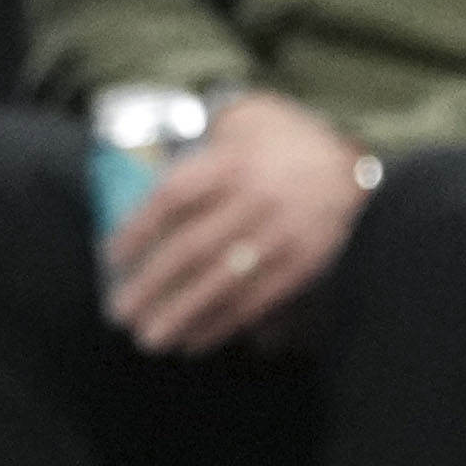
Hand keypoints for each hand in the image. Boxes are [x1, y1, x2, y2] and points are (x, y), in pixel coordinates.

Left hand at [106, 89, 379, 356]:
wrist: (353, 167)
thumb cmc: (284, 143)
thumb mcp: (242, 124)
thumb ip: (200, 147)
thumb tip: (149, 182)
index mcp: (232, 162)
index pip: (173, 197)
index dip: (138, 228)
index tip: (111, 256)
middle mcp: (255, 200)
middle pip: (192, 249)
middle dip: (152, 285)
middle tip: (120, 312)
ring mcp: (281, 237)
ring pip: (222, 284)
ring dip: (182, 315)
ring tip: (150, 339)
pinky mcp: (301, 268)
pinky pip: (255, 303)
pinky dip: (222, 325)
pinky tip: (194, 341)